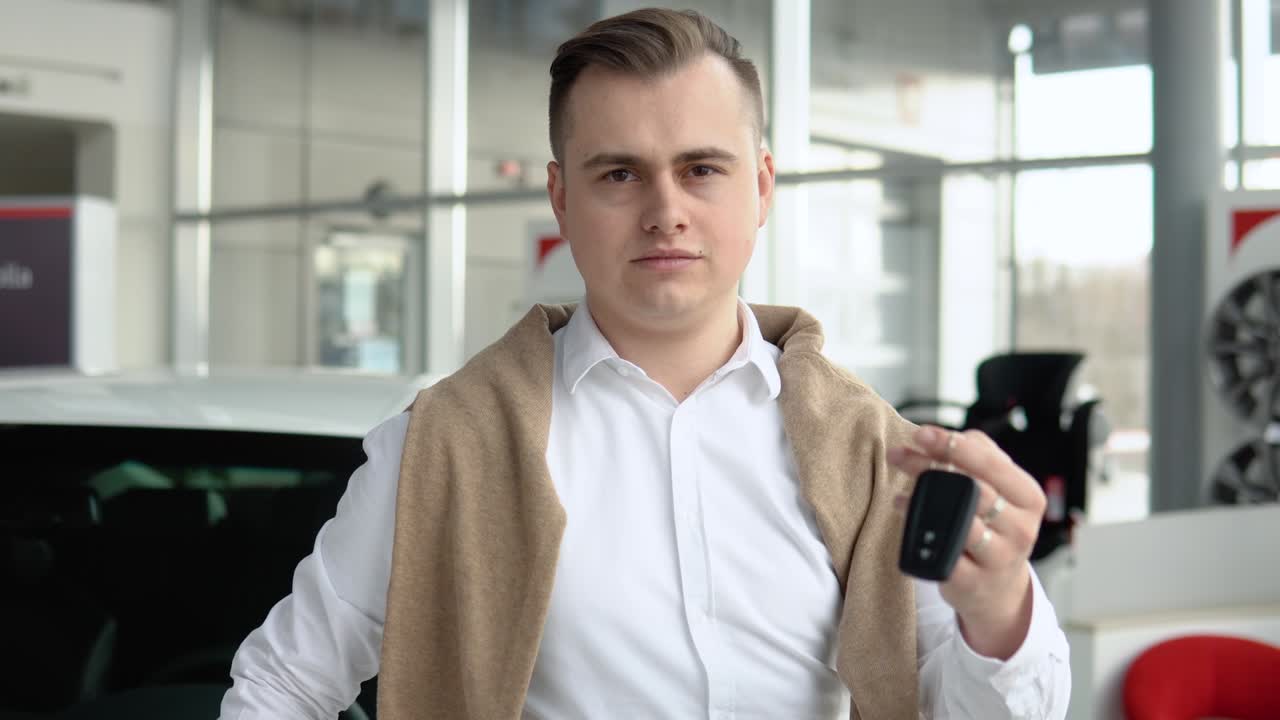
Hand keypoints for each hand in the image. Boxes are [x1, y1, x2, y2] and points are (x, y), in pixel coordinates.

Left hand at [887, 425, 1047, 659]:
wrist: (999, 589)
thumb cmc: (994, 526)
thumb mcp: (1001, 490)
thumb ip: (981, 456)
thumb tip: (950, 436)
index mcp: (1028, 497)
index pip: (990, 463)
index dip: (953, 445)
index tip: (921, 433)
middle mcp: (1021, 528)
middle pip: (971, 488)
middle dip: (928, 466)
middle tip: (897, 454)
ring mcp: (999, 558)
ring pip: (959, 521)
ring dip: (922, 498)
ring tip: (900, 487)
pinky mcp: (973, 582)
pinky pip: (943, 553)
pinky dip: (917, 531)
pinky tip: (904, 511)